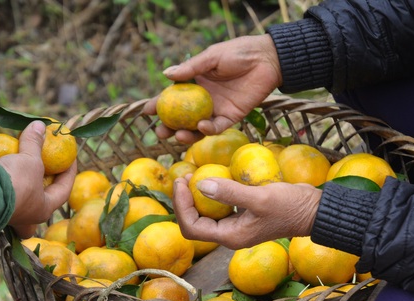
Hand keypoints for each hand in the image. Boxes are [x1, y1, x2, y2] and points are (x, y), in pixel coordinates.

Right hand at [0, 121, 75, 237]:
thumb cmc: (17, 182)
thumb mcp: (31, 160)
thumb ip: (35, 143)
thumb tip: (40, 125)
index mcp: (43, 208)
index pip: (64, 189)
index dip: (70, 172)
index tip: (71, 157)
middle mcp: (25, 212)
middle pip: (37, 190)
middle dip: (40, 174)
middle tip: (43, 157)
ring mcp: (5, 207)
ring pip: (12, 184)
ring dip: (12, 167)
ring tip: (16, 149)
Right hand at [144, 34, 281, 143]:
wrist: (267, 59)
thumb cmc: (238, 53)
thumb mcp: (212, 57)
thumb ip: (191, 68)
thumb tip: (166, 74)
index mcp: (194, 83)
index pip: (173, 97)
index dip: (159, 104)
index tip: (146, 112)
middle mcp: (202, 99)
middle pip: (182, 118)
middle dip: (169, 127)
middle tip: (160, 133)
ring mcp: (216, 109)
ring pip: (197, 127)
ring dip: (186, 134)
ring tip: (178, 135)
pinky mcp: (231, 116)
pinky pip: (216, 127)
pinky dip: (208, 129)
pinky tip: (201, 126)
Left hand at [173, 175, 321, 249]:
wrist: (314, 210)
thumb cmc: (290, 206)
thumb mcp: (260, 198)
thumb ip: (229, 192)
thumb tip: (200, 185)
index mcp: (230, 237)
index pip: (191, 227)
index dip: (181, 205)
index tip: (181, 182)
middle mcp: (230, 234)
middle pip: (194, 222)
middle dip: (184, 201)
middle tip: (183, 176)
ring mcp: (236, 225)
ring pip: (205, 214)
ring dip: (195, 196)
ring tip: (194, 174)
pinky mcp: (243, 214)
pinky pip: (219, 206)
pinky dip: (211, 193)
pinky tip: (213, 176)